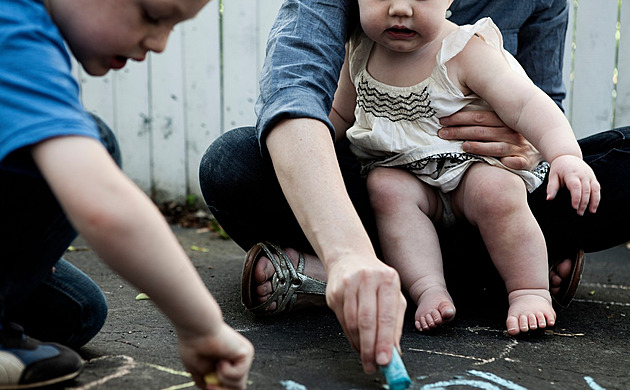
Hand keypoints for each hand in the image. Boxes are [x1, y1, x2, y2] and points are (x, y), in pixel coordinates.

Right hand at [178, 323, 253, 388]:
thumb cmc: (193, 343)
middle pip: (237, 388)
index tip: (208, 386)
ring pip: (239, 385)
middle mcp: (236, 359)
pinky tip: (221, 359)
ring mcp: (242, 356)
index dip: (219, 389)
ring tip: (215, 365)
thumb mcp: (196, 368)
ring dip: (223, 380)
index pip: (229, 384)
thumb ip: (204, 378)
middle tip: (210, 385)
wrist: (196, 329)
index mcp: (225, 361)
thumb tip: (209, 386)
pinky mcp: (246, 353)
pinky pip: (239, 374)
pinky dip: (226, 372)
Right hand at [325, 255, 406, 373]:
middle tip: (373, 365)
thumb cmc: (376, 279)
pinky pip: (342, 321)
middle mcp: (367, 280)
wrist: (350, 257)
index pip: (386, 316)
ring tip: (366, 356)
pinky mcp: (334, 292)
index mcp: (388, 280)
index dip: (385, 341)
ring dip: (359, 344)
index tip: (385, 361)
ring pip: (352, 323)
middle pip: (367, 321)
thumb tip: (394, 352)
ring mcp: (348, 285)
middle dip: (370, 348)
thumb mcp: (393, 295)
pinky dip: (350, 336)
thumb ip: (396, 323)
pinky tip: (357, 342)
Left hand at [439, 110, 542, 169]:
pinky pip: (518, 162)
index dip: (459, 118)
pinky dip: (511, 162)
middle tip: (441, 133)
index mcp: (503, 120)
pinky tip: (503, 163)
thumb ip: (483, 120)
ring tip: (463, 147)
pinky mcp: (526, 160)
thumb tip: (456, 116)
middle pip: (482, 131)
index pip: (478, 117)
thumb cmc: (513, 134)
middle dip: (460, 132)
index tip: (442, 121)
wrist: (542, 143)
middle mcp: (510, 132)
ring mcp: (518, 147)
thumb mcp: (501, 122)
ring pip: (496, 147)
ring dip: (479, 147)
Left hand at [546, 155, 600, 215]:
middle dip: (584, 202)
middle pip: (585, 190)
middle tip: (579, 213)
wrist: (568, 156)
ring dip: (594, 201)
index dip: (576, 197)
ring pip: (594, 189)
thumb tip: (549, 198)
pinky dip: (597, 197)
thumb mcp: (552, 176)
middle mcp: (582, 174)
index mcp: (571, 174)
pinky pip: (597, 188)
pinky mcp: (593, 177)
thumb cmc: (559, 168)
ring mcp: (589, 175)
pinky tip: (594, 206)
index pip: (575, 187)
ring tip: (591, 211)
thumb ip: (551, 187)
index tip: (574, 207)